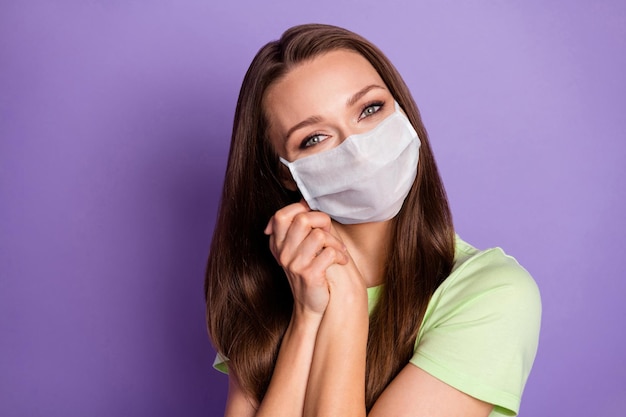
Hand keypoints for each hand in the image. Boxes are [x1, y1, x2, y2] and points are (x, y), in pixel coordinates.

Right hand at [264, 201, 348, 315]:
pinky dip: (340, 255)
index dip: (300, 210)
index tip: (314, 220)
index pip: (281, 215)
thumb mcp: (299, 249)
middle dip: (322, 221)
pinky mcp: (308, 275)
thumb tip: (305, 200)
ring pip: (318, 236)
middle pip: (302, 220)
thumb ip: (301, 227)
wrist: (310, 306)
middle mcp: (283, 253)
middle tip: (329, 232)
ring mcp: (294, 264)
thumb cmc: (310, 272)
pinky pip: (329, 253)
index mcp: (278, 243)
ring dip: (335, 242)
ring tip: (339, 250)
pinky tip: (341, 261)